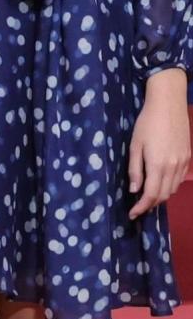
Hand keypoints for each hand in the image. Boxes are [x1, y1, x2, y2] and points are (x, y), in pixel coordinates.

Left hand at [128, 68, 190, 218]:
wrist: (168, 104)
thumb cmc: (147, 122)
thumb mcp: (135, 144)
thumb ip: (135, 169)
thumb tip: (134, 190)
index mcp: (157, 165)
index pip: (151, 195)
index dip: (141, 207)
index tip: (132, 214)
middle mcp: (173, 168)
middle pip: (163, 195)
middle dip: (150, 204)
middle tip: (138, 206)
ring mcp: (182, 163)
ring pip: (173, 189)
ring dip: (161, 196)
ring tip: (148, 196)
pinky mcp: (187, 157)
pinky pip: (179, 180)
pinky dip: (170, 186)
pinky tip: (161, 183)